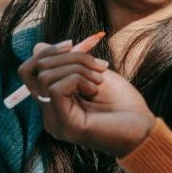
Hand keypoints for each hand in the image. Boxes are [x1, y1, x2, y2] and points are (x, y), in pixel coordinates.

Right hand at [18, 42, 155, 156]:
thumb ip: (66, 62)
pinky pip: (55, 89)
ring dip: (76, 68)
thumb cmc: (122, 103)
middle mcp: (49, 115)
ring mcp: (55, 122)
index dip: (47, 52)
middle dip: (67, 56)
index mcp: (53, 103)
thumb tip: (38, 47)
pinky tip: (95, 90)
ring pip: (45, 77)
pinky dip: (77, 79)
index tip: (72, 44)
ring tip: (99, 79)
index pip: (29, 71)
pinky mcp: (65, 126)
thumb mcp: (91, 73)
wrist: (143, 129)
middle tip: (97, 66)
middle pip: (35, 70)